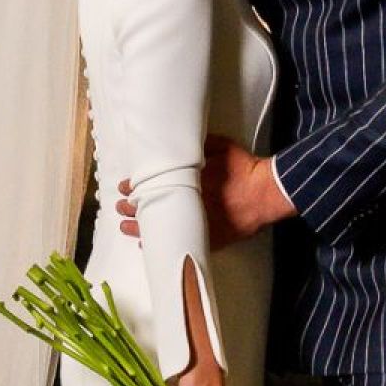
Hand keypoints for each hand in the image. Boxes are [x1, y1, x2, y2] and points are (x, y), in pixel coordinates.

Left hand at [117, 135, 293, 251]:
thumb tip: (182, 140)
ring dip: (140, 227)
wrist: (265, 193)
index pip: (153, 184)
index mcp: (187, 181)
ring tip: (125, 227)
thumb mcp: (220, 146)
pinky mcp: (208, 238)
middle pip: (152, 206)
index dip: (136, 186)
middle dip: (132, 207)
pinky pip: (178, 243)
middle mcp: (188, 203)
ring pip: (161, 228)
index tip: (125, 186)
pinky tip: (148, 245)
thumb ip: (200, 145)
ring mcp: (196, 222)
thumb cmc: (244, 169)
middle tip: (120, 206)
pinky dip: (161, 244)